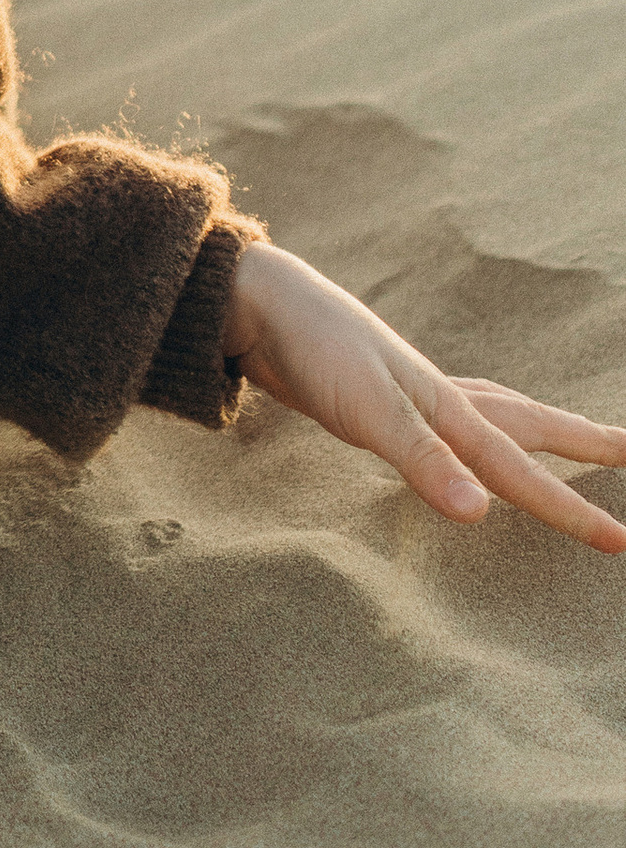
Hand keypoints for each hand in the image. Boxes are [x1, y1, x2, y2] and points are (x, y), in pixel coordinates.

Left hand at [225, 241, 625, 547]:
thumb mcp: (368, 411)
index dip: (568, 508)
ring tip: (575, 444)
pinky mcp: (380, 401)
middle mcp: (440, 398)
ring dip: (538, 434)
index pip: (522, 469)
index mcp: (448, 406)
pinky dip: (479, 437)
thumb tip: (482, 515)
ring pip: (496, 418)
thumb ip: (424, 463)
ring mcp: (411, 396)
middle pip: (529, 424)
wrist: (258, 304)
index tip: (620, 543)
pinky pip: (454, 427)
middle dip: (584, 444)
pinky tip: (468, 447)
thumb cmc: (314, 350)